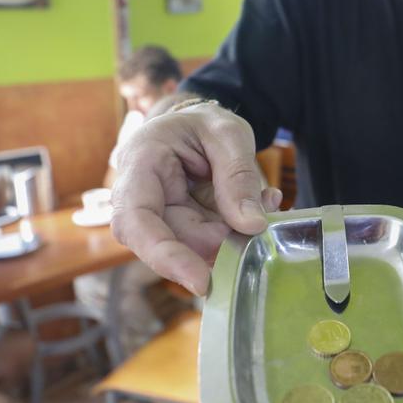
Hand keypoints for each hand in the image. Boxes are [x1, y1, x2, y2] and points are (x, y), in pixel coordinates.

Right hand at [111, 104, 281, 295]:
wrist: (199, 123)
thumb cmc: (205, 122)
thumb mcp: (229, 134)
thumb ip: (238, 177)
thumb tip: (251, 225)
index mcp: (141, 162)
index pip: (137, 220)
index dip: (164, 255)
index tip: (201, 281)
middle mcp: (141, 195)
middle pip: (171, 239)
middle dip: (217, 242)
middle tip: (257, 227)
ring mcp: (161, 215)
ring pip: (194, 245)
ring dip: (233, 236)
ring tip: (265, 204)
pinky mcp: (181, 227)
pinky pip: (209, 241)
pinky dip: (237, 231)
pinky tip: (260, 207)